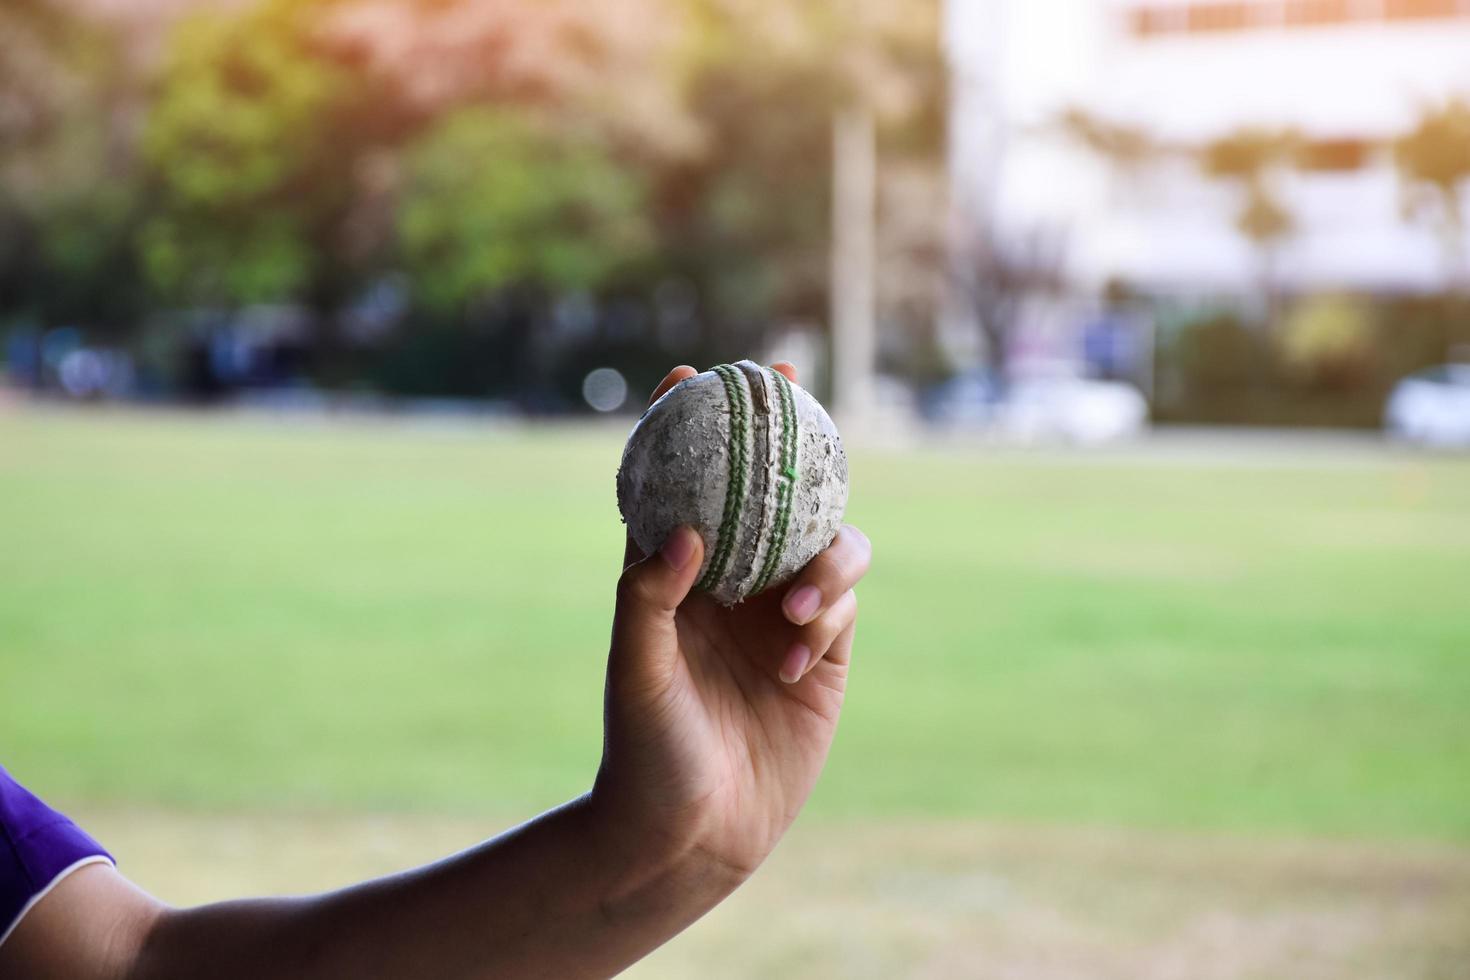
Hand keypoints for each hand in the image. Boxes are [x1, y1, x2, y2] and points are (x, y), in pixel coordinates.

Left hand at [592, 364, 871, 885]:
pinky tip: (792, 664)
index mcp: (674, 577)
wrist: (695, 833)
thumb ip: (648, 596)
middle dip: (784, 437)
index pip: (682, 486)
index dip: (687, 427)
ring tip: (794, 609)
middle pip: (767, 492)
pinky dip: (825, 617)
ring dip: (820, 559)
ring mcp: (780, 616)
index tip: (692, 374)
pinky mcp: (821, 654)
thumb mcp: (634, 670)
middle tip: (792, 382)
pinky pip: (839, 604)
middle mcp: (730, 586)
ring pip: (821, 541)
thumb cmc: (645, 750)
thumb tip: (684, 529)